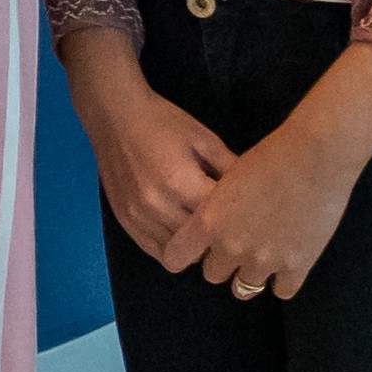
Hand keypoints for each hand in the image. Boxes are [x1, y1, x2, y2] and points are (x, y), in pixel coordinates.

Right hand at [63, 36, 235, 257]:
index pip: (222, 221)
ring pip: (178, 255)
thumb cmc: (164, 123)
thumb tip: (257, 196)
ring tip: (206, 234)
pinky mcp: (125, 222)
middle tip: (232, 231)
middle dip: (219, 239)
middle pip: (200, 244)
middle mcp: (158, 207)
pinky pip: (154, 251)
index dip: (240, 223)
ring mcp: (138, 217)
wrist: (114, 116)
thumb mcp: (206, 140)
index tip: (251, 221)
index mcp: (182, 184)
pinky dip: (172, 249)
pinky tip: (182, 234)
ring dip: (194, 248)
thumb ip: (232, 170)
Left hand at [171, 120, 361, 301]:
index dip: (184, 255)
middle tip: (237, 246)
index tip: (194, 250)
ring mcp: (265, 260)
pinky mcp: (298, 265)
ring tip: (262, 258)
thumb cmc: (270, 155)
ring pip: (244, 288)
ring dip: (250, 273)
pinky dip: (282, 281)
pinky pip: (282, 291)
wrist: (315, 156)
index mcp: (207, 222)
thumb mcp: (226, 179)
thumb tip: (210, 219)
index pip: (175, 258)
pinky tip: (287, 266)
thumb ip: (214, 206)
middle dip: (222, 262)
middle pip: (212, 274)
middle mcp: (231, 247)